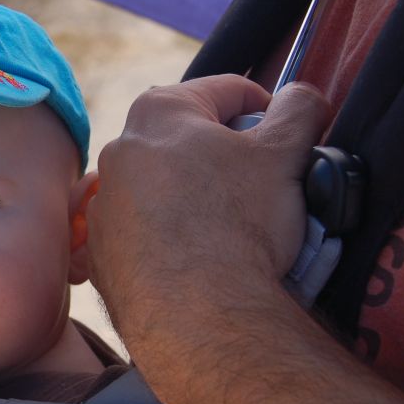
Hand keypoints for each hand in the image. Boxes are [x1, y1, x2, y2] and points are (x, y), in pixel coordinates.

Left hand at [87, 75, 330, 344]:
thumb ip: (299, 108)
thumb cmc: (239, 223)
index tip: (286, 138)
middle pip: (189, 138)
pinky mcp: (101, 250)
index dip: (268, 109)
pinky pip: (142, 230)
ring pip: (163, 185)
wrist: (199, 313)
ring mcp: (104, 203)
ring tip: (228, 226)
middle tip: (259, 186)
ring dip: (194, 194)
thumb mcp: (285, 153)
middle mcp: (119, 151)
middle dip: (226, 154)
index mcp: (159, 113)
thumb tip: (302, 97)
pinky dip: (169, 235)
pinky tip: (198, 256)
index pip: (227, 91)